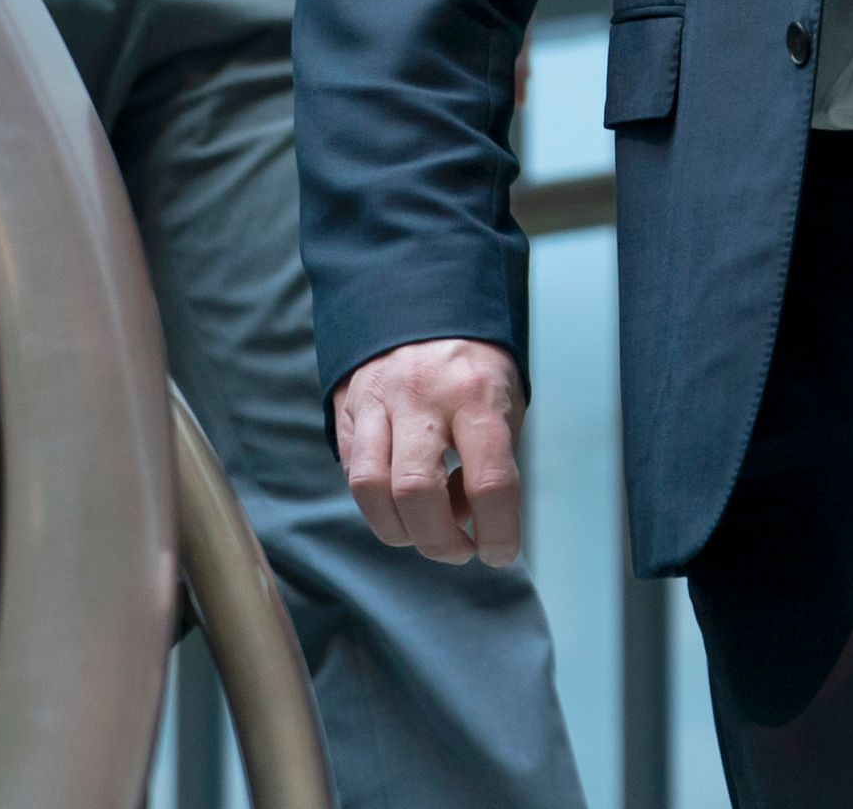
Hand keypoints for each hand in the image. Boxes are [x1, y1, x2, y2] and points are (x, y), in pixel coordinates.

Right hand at [333, 338, 527, 566]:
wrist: (422, 300)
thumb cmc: (474, 365)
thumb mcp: (505, 399)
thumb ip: (493, 460)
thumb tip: (471, 523)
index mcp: (477, 392)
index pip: (490, 481)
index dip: (499, 532)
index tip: (501, 553)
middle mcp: (422, 395)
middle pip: (416, 492)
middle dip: (440, 541)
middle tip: (461, 549)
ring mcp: (376, 400)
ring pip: (371, 489)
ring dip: (401, 530)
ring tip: (427, 529)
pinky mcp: (347, 409)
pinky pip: (354, 473)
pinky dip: (379, 502)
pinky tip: (402, 495)